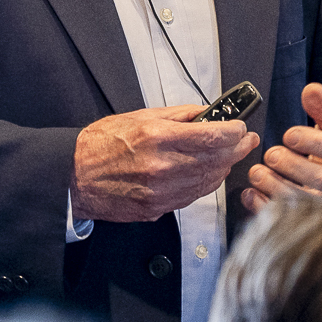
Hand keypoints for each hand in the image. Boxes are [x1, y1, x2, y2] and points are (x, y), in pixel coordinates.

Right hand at [71, 105, 259, 222]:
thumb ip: (177, 116)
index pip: (212, 135)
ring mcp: (161, 191)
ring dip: (225, 167)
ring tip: (230, 155)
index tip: (241, 127)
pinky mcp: (157, 208)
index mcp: (157, 138)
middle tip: (246, 140)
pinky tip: (210, 173)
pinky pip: (193, 196)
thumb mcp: (139, 116)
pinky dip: (207, 183)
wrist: (75, 176)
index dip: (234, 131)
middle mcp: (162, 166)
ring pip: (208, 181)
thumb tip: (206, 113)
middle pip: (216, 159)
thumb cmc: (101, 145)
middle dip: (237, 149)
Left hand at [241, 82, 321, 212]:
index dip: (315, 143)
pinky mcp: (312, 223)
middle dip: (295, 166)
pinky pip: (289, 220)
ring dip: (278, 187)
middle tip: (271, 154)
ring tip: (258, 173)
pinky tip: (252, 194)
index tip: (290, 135)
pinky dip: (267, 207)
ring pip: (308, 203)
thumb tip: (311, 90)